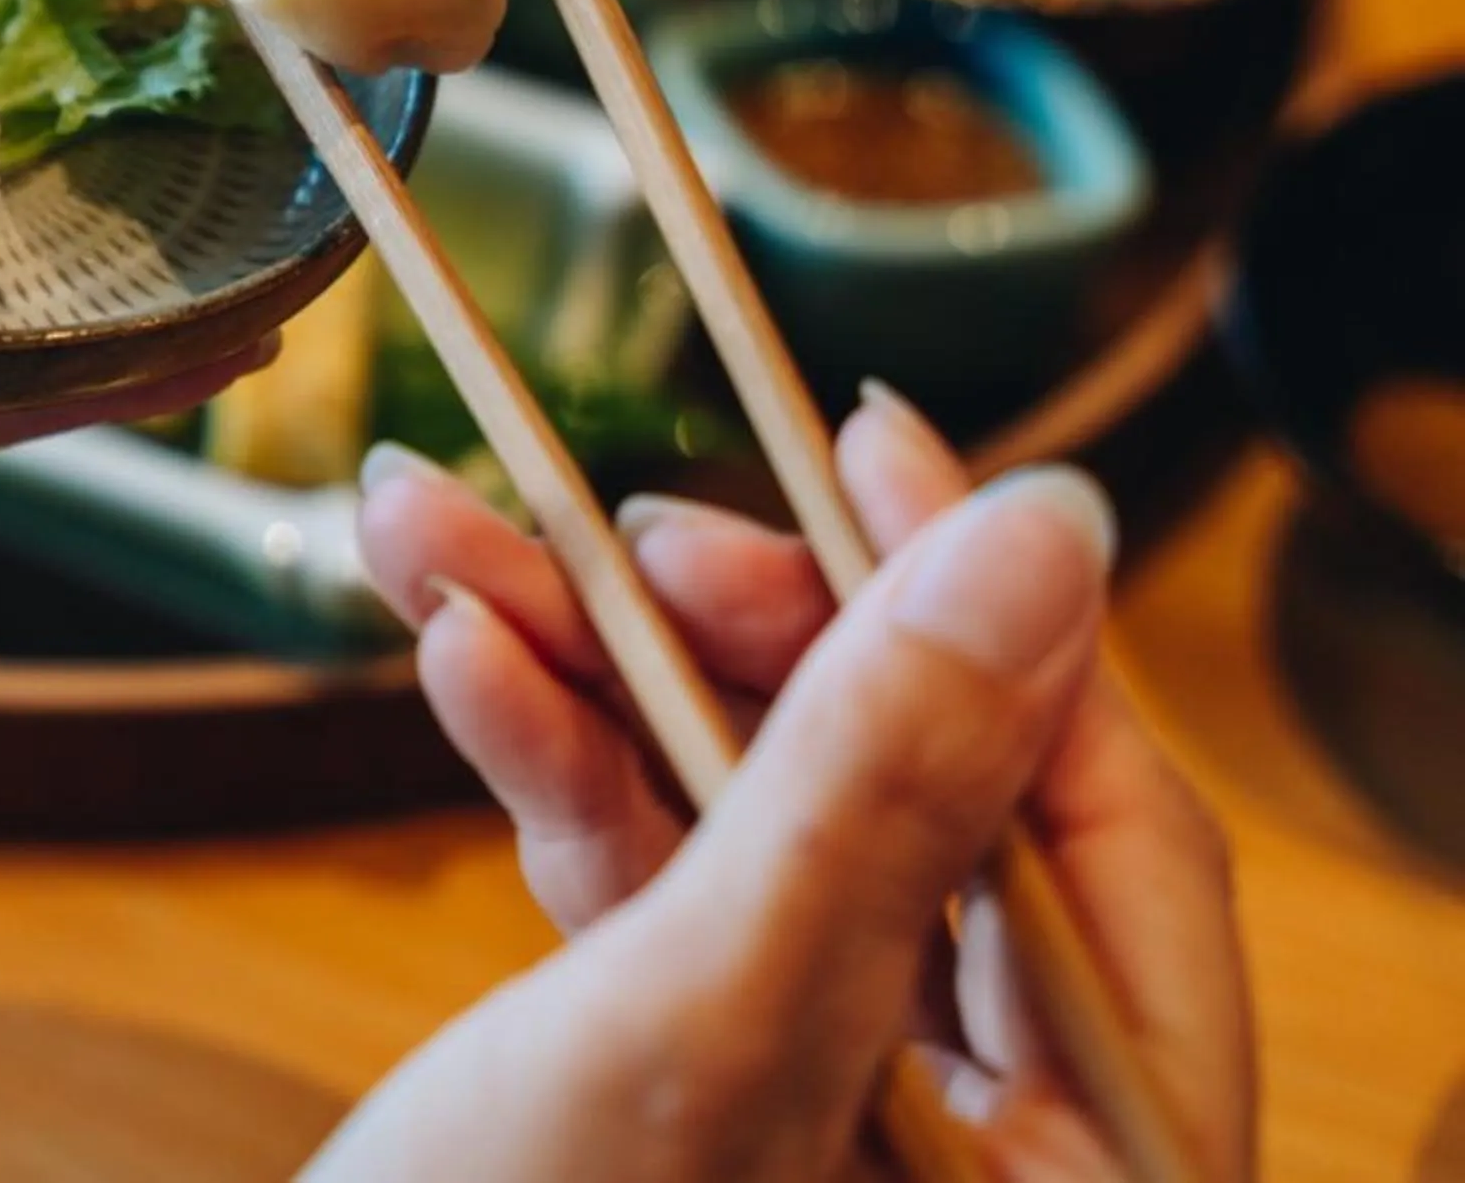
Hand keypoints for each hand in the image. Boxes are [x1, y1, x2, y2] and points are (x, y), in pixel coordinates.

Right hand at [312, 396, 1251, 1181]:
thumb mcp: (714, 1023)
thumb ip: (883, 781)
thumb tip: (1054, 527)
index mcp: (1081, 1171)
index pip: (1103, 828)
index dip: (994, 614)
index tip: (876, 437)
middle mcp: (972, 1137)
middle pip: (903, 795)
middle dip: (729, 631)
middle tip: (619, 513)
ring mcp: (816, 1105)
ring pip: (745, 815)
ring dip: (588, 662)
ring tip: (443, 527)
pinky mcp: (676, 1081)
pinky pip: (641, 882)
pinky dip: (545, 761)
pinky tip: (454, 651)